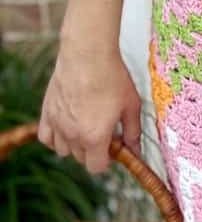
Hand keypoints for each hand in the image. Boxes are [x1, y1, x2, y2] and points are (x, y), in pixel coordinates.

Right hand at [39, 40, 141, 174]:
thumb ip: (132, 132)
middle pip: (81, 158)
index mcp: (95, 137)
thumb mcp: (131, 105)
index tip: (113, 145)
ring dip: (75, 144)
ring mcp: (57, 124)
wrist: (88, 54)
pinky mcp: (47, 112)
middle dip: (94, 150)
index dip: (107, 159)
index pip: (96, 167)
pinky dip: (55, 136)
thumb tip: (135, 150)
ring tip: (87, 123)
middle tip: (104, 129)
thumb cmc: (112, 76)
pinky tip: (67, 124)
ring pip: (63, 150)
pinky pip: (46, 137)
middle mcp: (72, 135)